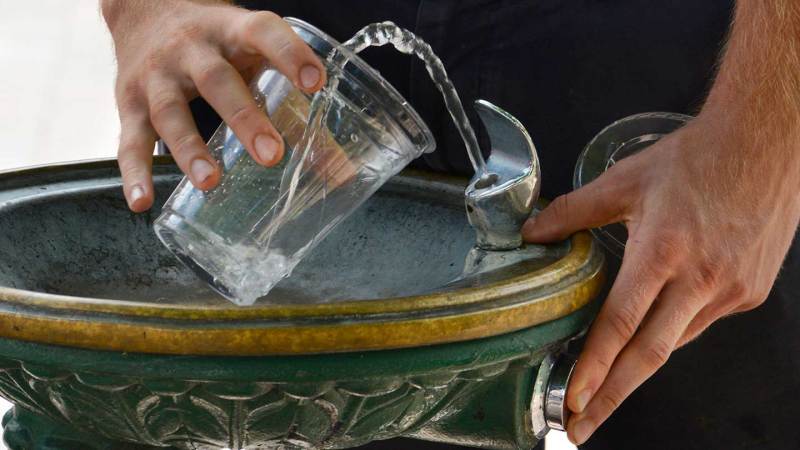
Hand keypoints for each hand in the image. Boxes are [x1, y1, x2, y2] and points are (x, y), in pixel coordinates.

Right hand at [101, 0, 326, 210]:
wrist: (143, 10)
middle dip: (244, 118)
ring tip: (211, 181)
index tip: (315, 82)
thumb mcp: (254, 57)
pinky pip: (130, 139)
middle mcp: (191, 49)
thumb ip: (295, 110)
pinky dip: (135, 171)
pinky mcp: (127, 101)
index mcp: (232, 31)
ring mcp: (157, 75)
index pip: (263, 32)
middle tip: (271, 155)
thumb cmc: (217, 43)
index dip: (289, 54)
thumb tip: (341, 173)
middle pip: (217, 80)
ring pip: (170, 111)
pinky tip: (142, 201)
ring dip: (190, 148)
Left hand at [522, 111, 799, 443]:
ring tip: (607, 385)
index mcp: (663, 252)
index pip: (620, 323)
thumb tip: (532, 233)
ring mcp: (730, 290)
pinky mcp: (749, 292)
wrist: (766, 142)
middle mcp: (699, 279)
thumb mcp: (624, 181)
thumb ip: (572, 213)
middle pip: (650, 355)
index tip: (573, 399)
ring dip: (640, 366)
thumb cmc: (696, 158)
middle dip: (611, 398)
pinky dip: (672, 333)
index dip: (594, 366)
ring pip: (675, 342)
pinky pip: (700, 324)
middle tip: (580, 429)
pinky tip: (655, 332)